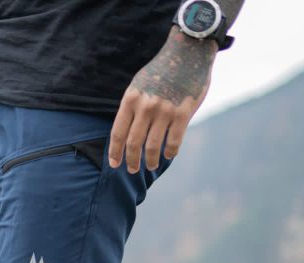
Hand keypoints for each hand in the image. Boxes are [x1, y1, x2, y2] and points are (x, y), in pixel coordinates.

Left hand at [109, 29, 216, 172]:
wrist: (188, 51)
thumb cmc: (162, 70)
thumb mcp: (139, 84)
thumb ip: (133, 107)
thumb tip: (126, 134)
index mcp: (131, 99)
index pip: (118, 133)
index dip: (115, 152)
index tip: (115, 164)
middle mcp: (146, 107)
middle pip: (133, 144)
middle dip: (131, 161)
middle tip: (132, 170)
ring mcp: (165, 111)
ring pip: (153, 147)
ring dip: (151, 161)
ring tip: (151, 166)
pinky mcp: (183, 113)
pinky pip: (174, 141)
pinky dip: (170, 152)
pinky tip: (169, 155)